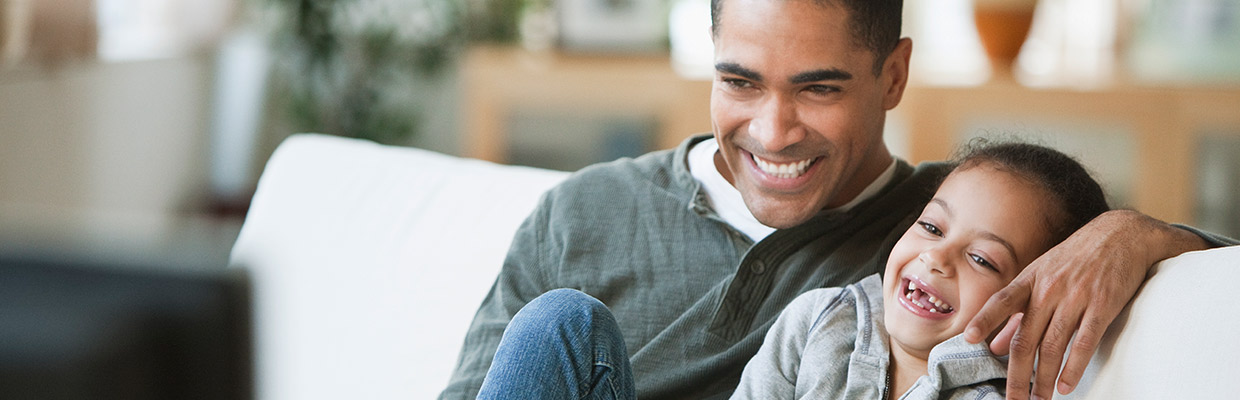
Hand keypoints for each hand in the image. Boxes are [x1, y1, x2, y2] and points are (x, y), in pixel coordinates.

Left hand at [963, 210, 1208, 399]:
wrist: (1121, 235)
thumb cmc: (1076, 258)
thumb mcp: (1042, 276)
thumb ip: (1018, 313)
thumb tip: (995, 345)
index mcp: (1031, 280)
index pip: (1002, 301)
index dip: (984, 319)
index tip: (968, 338)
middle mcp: (1049, 289)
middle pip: (1026, 338)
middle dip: (1017, 374)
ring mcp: (1076, 297)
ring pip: (1053, 346)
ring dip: (1044, 379)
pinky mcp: (1103, 306)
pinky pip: (1084, 343)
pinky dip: (1073, 368)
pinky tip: (1065, 386)